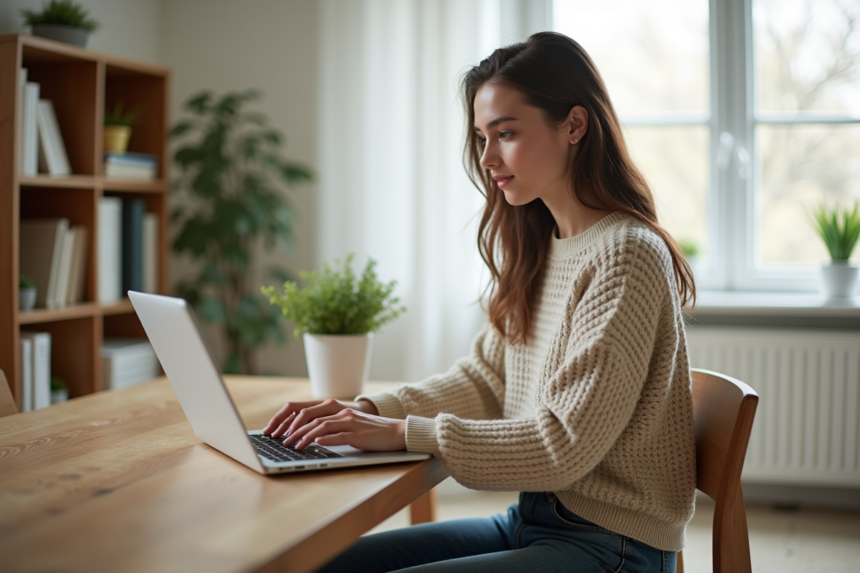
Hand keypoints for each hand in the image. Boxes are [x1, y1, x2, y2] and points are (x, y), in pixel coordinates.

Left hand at [263, 398, 378, 437]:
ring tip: (294, 446)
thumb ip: (329, 426)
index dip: (286, 419)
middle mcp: (341, 412)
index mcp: (335, 408)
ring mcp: (350, 422)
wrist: (396, 432)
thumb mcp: (347, 425)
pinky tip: (316, 444)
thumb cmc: (370, 431)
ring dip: (305, 436)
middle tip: (280, 441)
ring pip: (321, 426)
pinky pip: (340, 435)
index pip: (303, 409)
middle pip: (309, 416)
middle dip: (291, 429)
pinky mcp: (359, 434)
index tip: (273, 431)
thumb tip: (306, 437)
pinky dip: (326, 439)